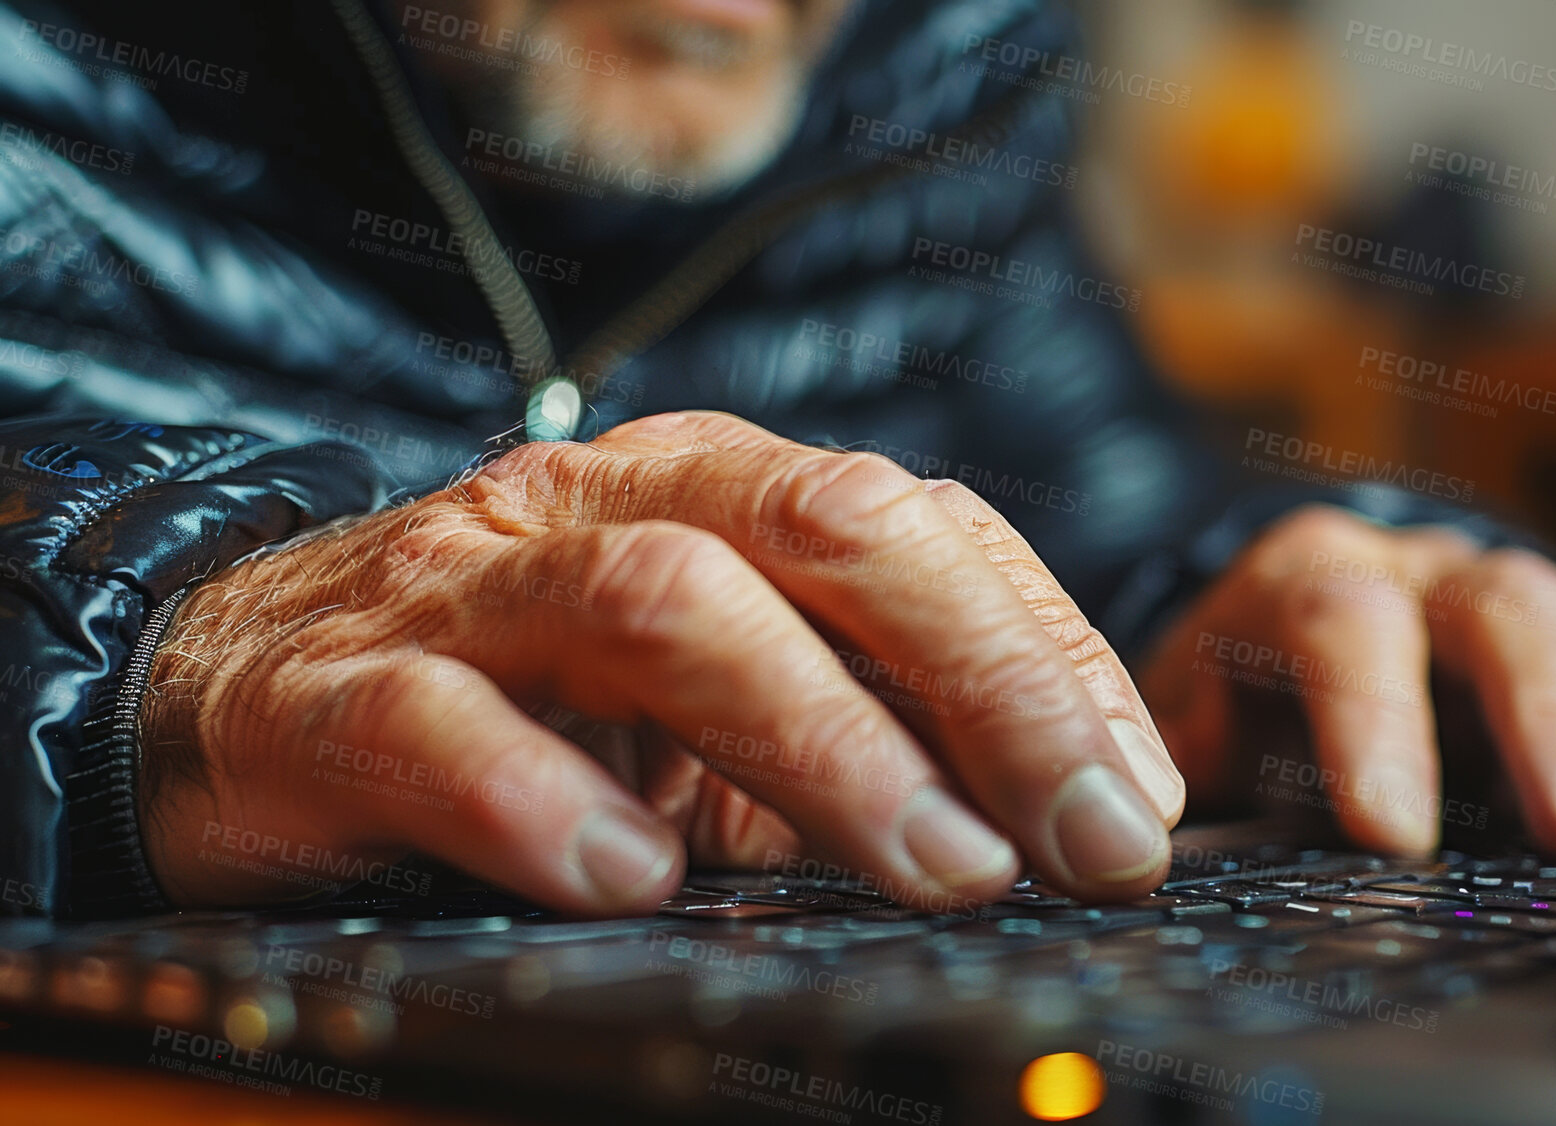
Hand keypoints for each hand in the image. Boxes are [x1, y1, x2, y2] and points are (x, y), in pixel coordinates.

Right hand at [139, 411, 1184, 915]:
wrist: (238, 684)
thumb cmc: (523, 699)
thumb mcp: (716, 701)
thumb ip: (861, 718)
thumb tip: (1072, 820)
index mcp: (719, 491)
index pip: (924, 527)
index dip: (1050, 656)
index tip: (1141, 800)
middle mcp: (610, 504)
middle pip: (830, 529)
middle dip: (985, 680)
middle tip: (1087, 839)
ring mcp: (472, 587)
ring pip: (668, 602)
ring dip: (822, 736)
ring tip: (935, 867)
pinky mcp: (333, 688)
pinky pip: (439, 721)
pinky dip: (546, 798)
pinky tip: (635, 882)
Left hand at [1138, 505, 1555, 859]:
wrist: (1268, 643)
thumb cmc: (1229, 709)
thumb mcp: (1192, 741)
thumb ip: (1204, 785)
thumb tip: (1167, 857)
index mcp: (1299, 582)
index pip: (1338, 619)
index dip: (1370, 716)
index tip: (1391, 831)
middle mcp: (1414, 571)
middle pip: (1497, 606)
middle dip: (1546, 722)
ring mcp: (1504, 593)